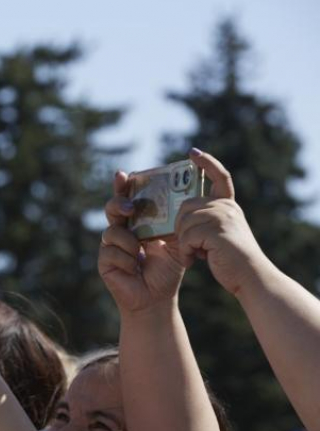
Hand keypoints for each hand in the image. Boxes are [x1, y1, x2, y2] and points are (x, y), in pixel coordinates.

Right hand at [98, 171, 185, 313]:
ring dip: (129, 241)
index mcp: (137, 222)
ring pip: (112, 231)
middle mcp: (121, 230)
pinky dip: (127, 259)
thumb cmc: (166, 268)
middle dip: (118, 203)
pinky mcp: (104, 261)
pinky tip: (134, 267)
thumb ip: (173, 222)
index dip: (123, 186)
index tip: (123, 175)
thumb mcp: (175, 241)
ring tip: (140, 251)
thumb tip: (180, 200)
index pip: (128, 198)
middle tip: (129, 207)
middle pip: (112, 208)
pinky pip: (111, 251)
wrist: (157, 297)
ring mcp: (110, 245)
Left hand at [175, 150, 268, 296]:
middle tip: (188, 245)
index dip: (207, 163)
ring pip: (183, 223)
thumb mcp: (217, 234)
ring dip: (183, 243)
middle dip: (180, 227)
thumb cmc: (230, 260)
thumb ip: (203, 222)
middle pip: (186, 206)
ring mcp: (222, 217)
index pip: (219, 177)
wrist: (250, 277)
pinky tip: (192, 261)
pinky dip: (184, 252)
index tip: (193, 153)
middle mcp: (226, 207)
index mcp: (228, 205)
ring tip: (193, 255)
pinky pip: (185, 237)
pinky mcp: (216, 231)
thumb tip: (180, 216)